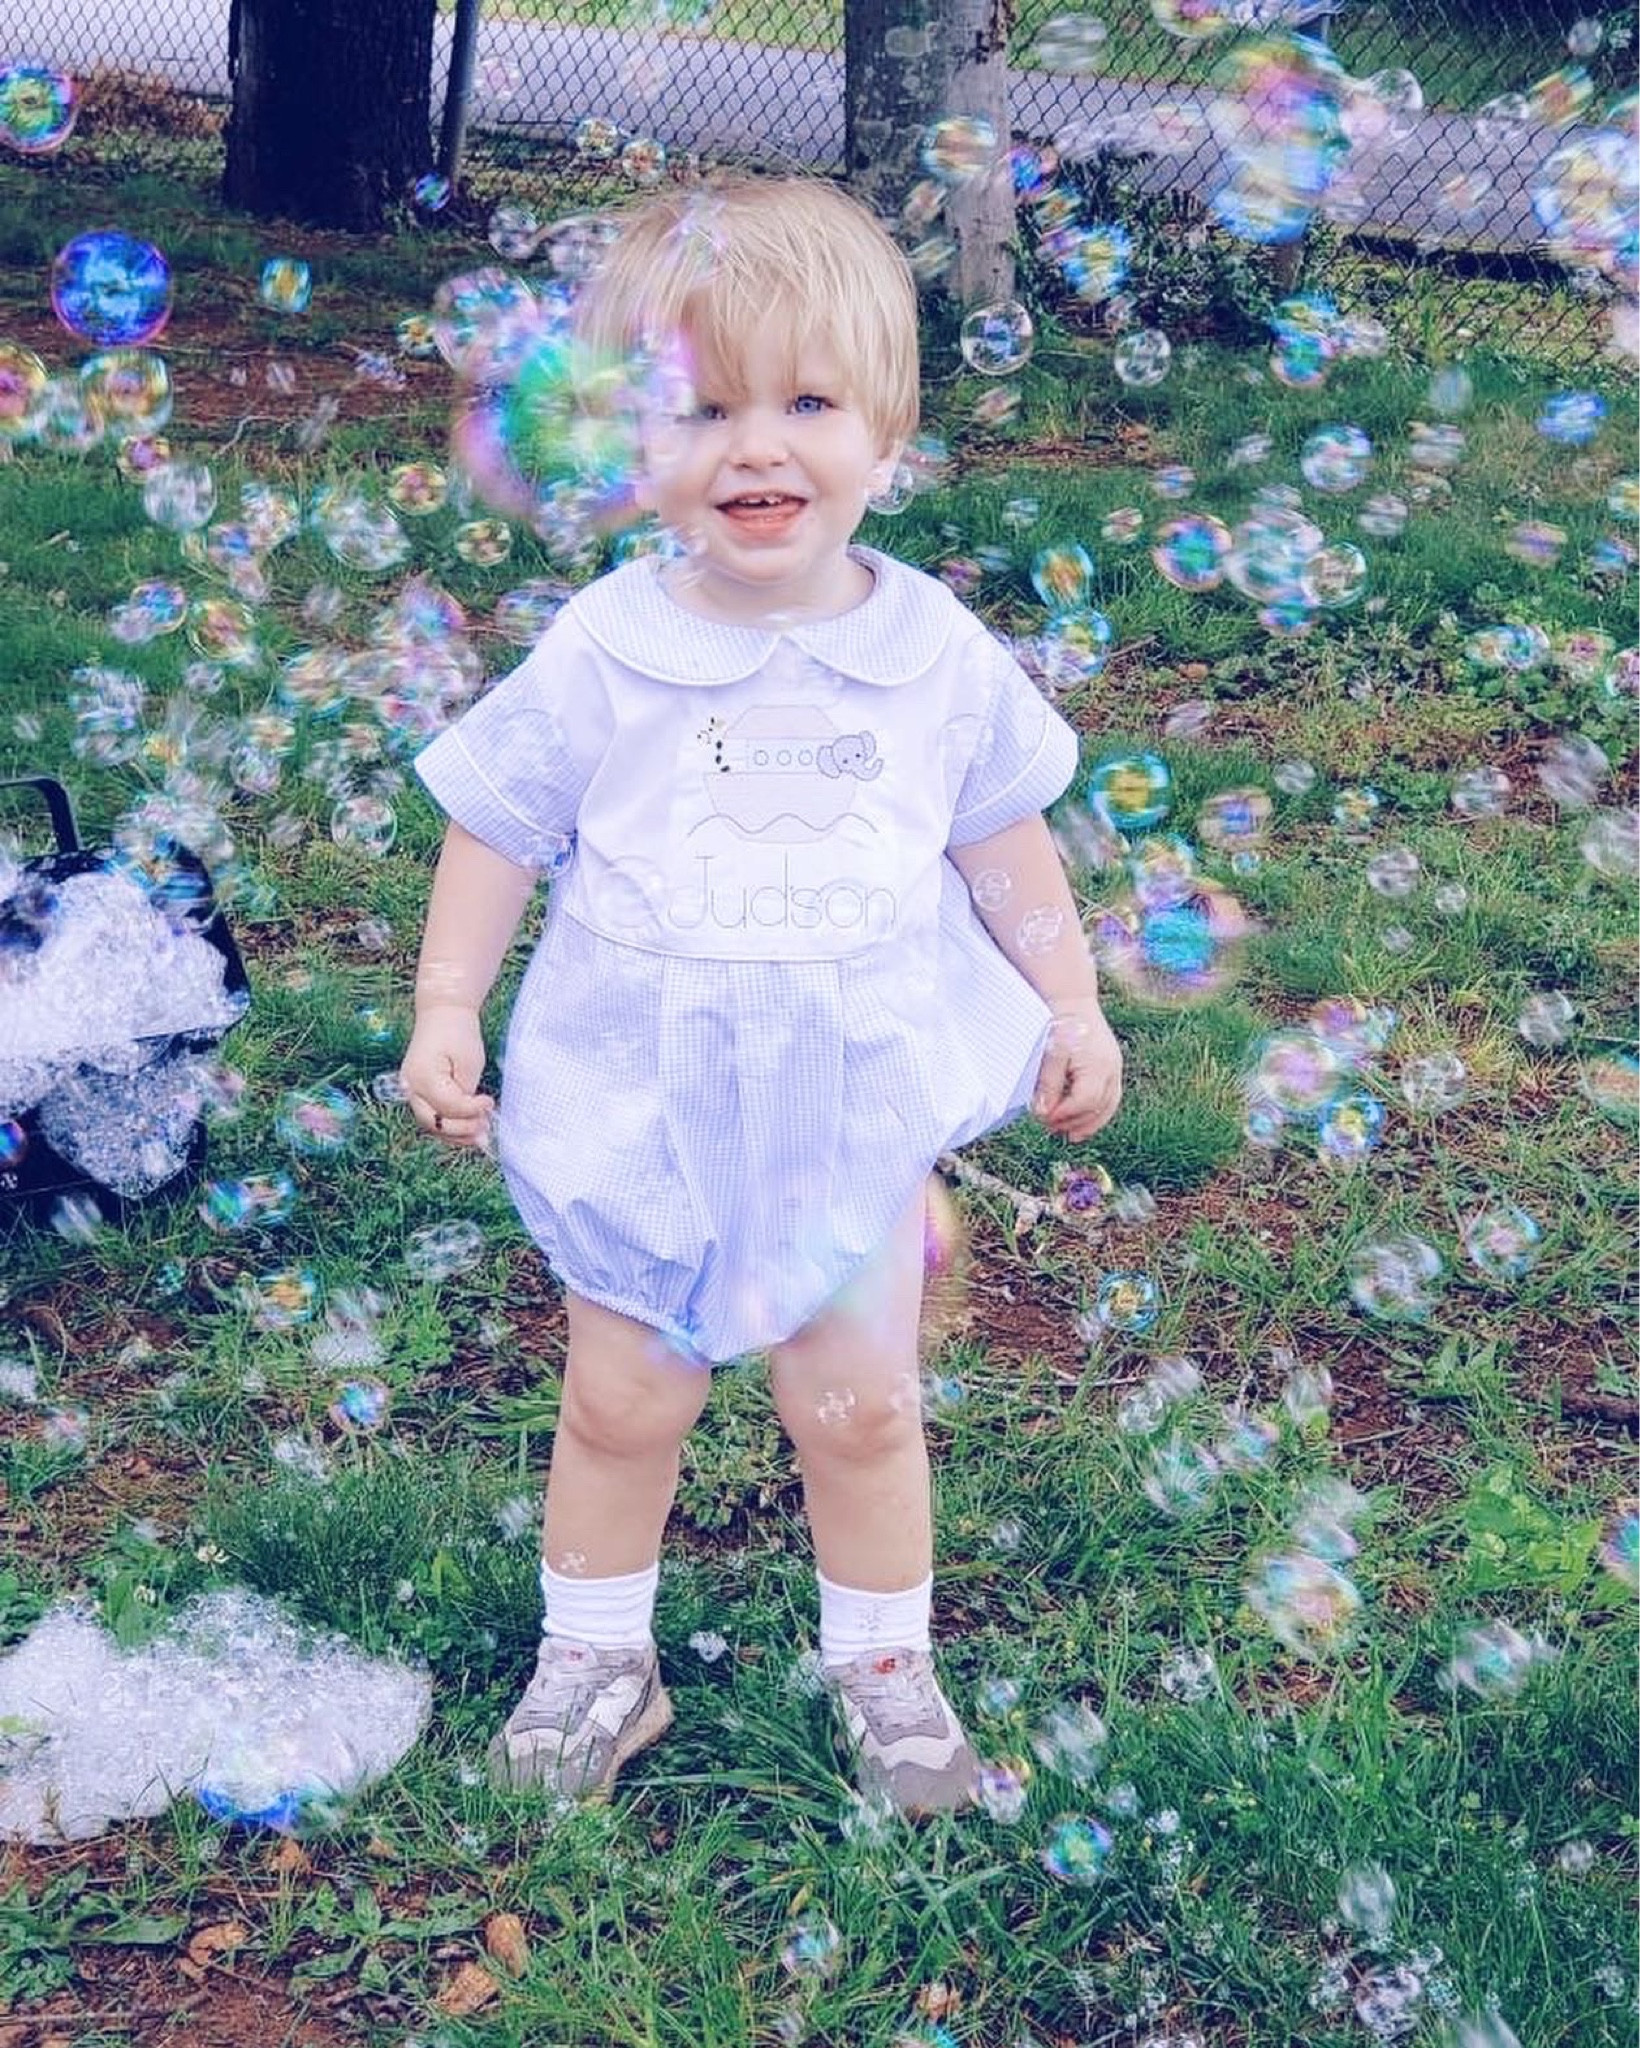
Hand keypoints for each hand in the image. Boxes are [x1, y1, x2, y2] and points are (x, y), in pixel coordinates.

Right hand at [400, 1006, 494, 1149]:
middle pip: (434, 1123)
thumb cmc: (458, 1032)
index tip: (490, 1101)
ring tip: (480, 1136)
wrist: (442, 1012)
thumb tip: (472, 1117)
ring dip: (455, 1133)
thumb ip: (467, 1091)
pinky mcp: (418, 1091)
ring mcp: (411, 1090)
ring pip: (431, 1124)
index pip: (448, 1107)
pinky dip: (449, 1124)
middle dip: (461, 1131)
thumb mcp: (470, 1061)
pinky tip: (468, 1129)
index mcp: (423, 1077)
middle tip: (485, 1130)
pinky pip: (431, 1115)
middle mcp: (411, 1087)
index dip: (472, 1111)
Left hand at [1033, 995, 1122, 1142]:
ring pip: (1108, 1106)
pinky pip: (1110, 1097)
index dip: (1064, 1115)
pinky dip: (1097, 1112)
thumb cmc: (1059, 1024)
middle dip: (1074, 1122)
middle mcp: (1112, 1068)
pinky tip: (1082, 1121)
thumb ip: (1047, 1085)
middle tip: (1050, 1129)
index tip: (1044, 1119)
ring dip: (1088, 1123)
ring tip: (1068, 1134)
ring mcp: (1115, 1068)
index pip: (1084, 1102)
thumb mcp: (1049, 1054)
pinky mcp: (1112, 1067)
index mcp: (1097, 1064)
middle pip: (1098, 1108)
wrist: (1072, 1000)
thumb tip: (1044, 1114)